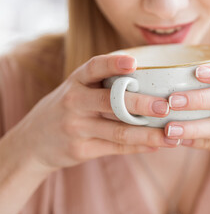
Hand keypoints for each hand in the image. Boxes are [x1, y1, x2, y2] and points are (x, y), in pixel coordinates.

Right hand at [8, 54, 173, 172]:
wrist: (33, 141)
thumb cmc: (67, 108)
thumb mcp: (77, 89)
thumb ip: (103, 83)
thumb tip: (149, 77)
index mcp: (75, 82)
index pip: (94, 67)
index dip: (113, 63)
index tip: (134, 62)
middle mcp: (74, 102)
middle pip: (112, 102)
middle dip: (142, 104)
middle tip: (167, 106)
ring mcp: (76, 128)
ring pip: (119, 131)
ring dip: (148, 134)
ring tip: (171, 136)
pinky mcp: (81, 150)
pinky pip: (116, 148)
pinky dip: (138, 147)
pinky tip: (156, 146)